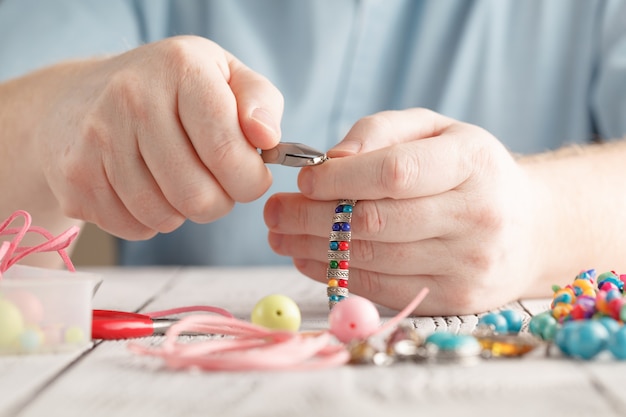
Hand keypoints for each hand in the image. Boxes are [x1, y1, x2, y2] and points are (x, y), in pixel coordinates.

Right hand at [35, 36, 282, 238]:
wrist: (81, 95)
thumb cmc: (169, 90)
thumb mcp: (225, 76)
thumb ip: (261, 104)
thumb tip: (267, 138)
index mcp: (181, 68)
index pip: (228, 152)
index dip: (251, 180)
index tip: (250, 176)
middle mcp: (133, 97)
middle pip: (198, 195)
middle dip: (221, 202)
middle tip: (218, 185)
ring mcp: (97, 137)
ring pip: (164, 216)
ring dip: (185, 213)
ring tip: (181, 183)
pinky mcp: (75, 174)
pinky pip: (133, 226)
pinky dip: (151, 221)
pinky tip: (149, 190)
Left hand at [264, 109, 546, 314]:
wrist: (528, 227)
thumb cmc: (469, 170)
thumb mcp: (435, 130)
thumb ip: (380, 131)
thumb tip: (331, 160)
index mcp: (472, 163)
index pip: (394, 173)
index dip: (339, 180)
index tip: (303, 179)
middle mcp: (476, 216)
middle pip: (375, 222)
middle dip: (311, 218)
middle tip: (274, 213)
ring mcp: (467, 264)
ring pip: (372, 260)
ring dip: (313, 250)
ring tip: (280, 236)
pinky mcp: (453, 298)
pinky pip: (381, 288)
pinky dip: (335, 274)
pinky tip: (308, 258)